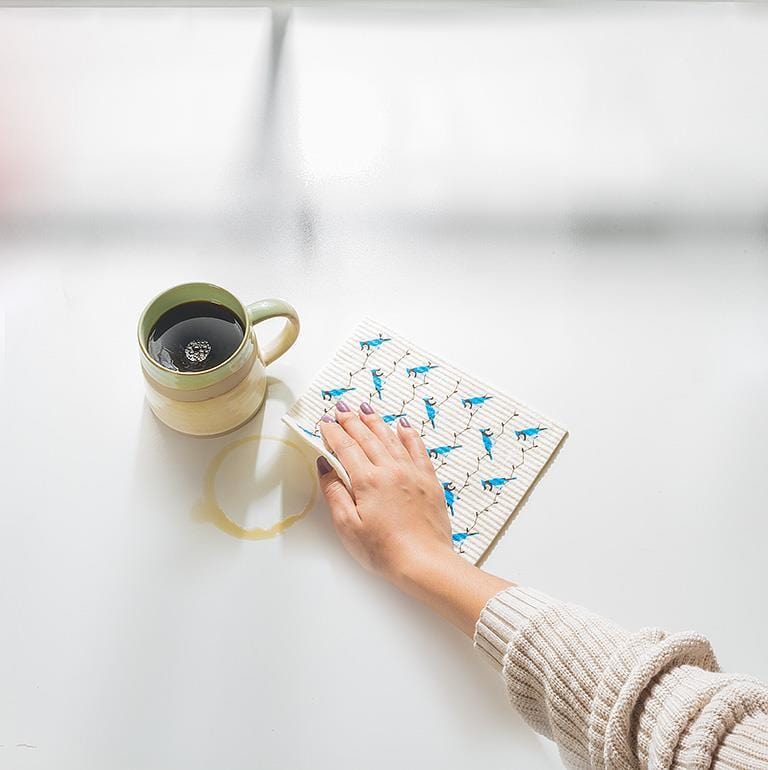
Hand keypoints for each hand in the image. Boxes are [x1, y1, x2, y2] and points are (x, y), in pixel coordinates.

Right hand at [316, 401, 452, 582]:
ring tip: (364, 408)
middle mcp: (391, 470)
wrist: (425, 562)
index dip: (333, 432)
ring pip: (390, 438)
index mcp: (368, 480)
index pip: (346, 447)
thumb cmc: (384, 551)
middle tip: (340, 408)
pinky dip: (409, 434)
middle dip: (351, 421)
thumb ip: (335, 492)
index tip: (324, 422)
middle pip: (367, 437)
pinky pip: (418, 449)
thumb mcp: (348, 526)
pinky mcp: (429, 480)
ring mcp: (412, 473)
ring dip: (375, 421)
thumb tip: (325, 467)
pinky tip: (402, 425)